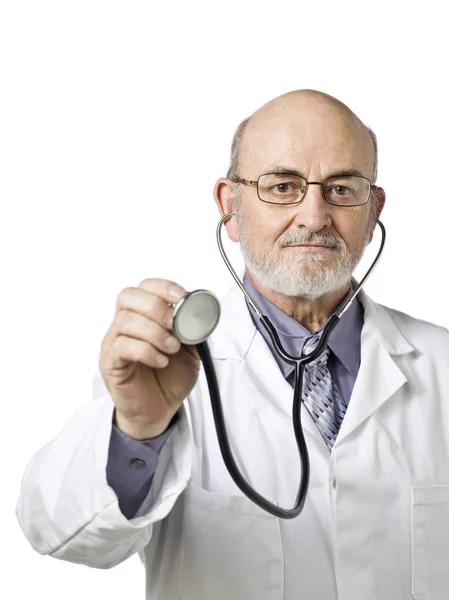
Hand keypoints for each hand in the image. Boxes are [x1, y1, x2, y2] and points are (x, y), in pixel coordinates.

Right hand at [99, 278, 200, 438]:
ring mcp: (114, 343)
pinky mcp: (110, 363)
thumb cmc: (170, 377)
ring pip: (125, 321)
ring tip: (171, 348)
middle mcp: (124, 324)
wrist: (159, 410)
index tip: (181, 297)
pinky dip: (146, 351)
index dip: (162, 287)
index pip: (144, 287)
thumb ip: (193, 330)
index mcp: (142, 315)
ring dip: (154, 332)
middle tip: (174, 325)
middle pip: (128, 297)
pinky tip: (161, 361)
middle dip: (155, 307)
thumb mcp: (190, 350)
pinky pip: (122, 347)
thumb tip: (201, 313)